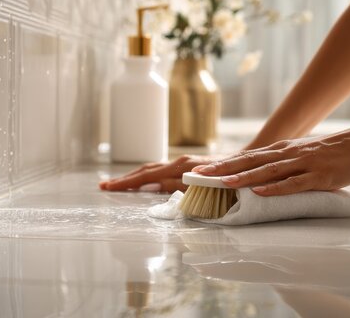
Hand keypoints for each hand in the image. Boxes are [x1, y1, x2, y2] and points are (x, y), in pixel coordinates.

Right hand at [99, 155, 217, 192]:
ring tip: (118, 184)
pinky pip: (161, 170)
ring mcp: (183, 163)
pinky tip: (143, 181)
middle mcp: (180, 162)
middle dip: (125, 179)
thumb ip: (176, 184)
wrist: (245, 165)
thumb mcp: (201, 184)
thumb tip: (151, 185)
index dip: (126, 182)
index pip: (147, 175)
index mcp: (181, 167)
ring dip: (134, 177)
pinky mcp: (187, 166)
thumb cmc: (227, 178)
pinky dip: (147, 176)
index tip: (108, 187)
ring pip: (152, 169)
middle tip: (105, 186)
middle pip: (146, 170)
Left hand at [191, 127, 349, 195]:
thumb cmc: (334, 153)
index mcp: (282, 150)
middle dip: (222, 169)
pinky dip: (275, 188)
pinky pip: (294, 183)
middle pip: (250, 161)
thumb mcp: (302, 155)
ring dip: (243, 177)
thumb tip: (259, 177)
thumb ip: (282, 164)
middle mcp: (288, 154)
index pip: (246, 157)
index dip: (222, 164)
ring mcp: (304, 164)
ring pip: (267, 171)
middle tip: (198, 176)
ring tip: (222, 183)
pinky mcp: (320, 175)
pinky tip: (260, 192)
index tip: (200, 172)